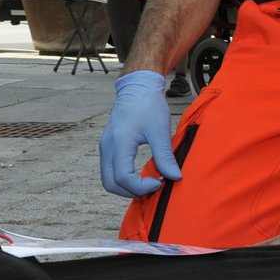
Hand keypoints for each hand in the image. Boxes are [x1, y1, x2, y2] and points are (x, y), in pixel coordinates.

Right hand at [99, 70, 179, 196]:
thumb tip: (175, 177)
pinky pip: (111, 171)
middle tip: (154, 186)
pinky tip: (142, 176)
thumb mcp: (160, 130)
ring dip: (127, 187)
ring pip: (109, 180)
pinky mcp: (108, 147)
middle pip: (110, 184)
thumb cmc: (149, 105)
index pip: (122, 178)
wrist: (138, 87)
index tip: (160, 182)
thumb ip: (165, 155)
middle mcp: (107, 148)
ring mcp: (105, 147)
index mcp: (119, 143)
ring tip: (149, 182)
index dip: (141, 187)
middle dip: (132, 192)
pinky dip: (124, 180)